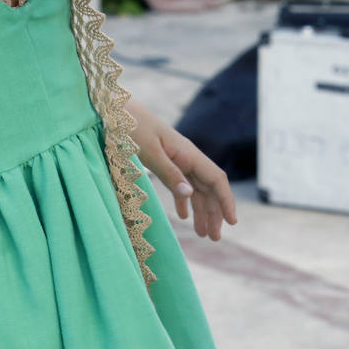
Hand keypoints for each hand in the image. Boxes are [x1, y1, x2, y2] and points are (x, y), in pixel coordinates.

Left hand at [129, 104, 237, 239]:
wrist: (116, 110)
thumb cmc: (132, 127)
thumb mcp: (150, 152)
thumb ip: (170, 174)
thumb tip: (191, 195)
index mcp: (188, 153)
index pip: (216, 179)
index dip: (226, 201)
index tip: (232, 223)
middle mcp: (188, 157)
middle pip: (209, 188)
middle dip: (214, 212)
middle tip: (215, 238)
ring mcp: (177, 159)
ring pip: (196, 188)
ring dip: (201, 210)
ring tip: (202, 233)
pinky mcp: (166, 161)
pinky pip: (181, 184)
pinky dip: (184, 201)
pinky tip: (184, 217)